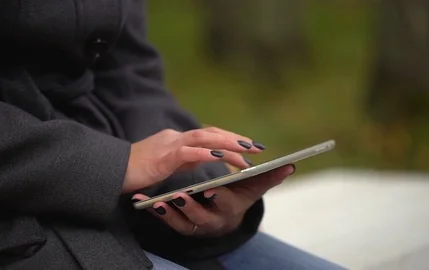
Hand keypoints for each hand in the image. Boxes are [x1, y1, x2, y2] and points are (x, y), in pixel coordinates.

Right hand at [123, 127, 262, 192]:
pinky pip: (190, 152)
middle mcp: (175, 138)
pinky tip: (223, 158)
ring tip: (247, 151)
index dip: (229, 139)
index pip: (208, 136)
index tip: (248, 145)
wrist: (109, 173)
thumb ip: (183, 160)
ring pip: (205, 139)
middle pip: (211, 134)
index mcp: (176, 140)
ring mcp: (169, 145)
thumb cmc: (134, 171)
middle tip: (257, 147)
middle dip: (236, 139)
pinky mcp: (164, 157)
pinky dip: (208, 153)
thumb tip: (203, 159)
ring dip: (228, 144)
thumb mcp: (164, 165)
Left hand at [132, 164, 294, 236]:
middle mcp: (213, 220)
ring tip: (159, 200)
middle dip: (191, 207)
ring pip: (182, 222)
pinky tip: (145, 203)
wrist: (225, 215)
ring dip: (170, 212)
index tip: (210, 189)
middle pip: (201, 217)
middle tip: (179, 196)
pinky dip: (156, 213)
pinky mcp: (181, 225)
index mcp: (231, 209)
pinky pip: (167, 222)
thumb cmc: (240, 197)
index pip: (225, 204)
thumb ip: (270, 177)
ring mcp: (195, 224)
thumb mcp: (254, 189)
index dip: (218, 198)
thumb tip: (291, 165)